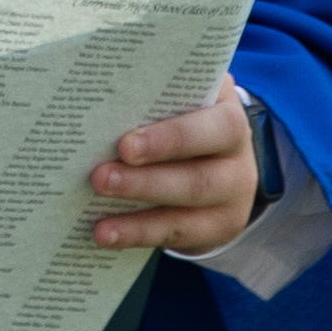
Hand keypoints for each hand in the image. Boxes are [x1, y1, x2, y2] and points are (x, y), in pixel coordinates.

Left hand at [89, 82, 259, 255]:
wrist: (218, 159)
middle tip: (99, 177)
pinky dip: (138, 233)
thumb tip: (94, 99)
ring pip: (187, 208)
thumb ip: (151, 97)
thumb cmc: (182, 117)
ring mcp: (231, 195)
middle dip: (146, 179)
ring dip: (138, 213)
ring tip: (99, 212)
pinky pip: (176, 233)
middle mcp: (237, 156)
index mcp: (227, 113)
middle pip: (197, 175)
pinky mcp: (218, 227)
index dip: (170, 138)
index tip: (125, 146)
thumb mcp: (178, 100)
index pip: (214, 124)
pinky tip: (106, 233)